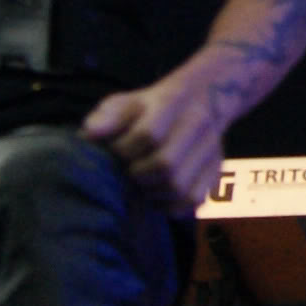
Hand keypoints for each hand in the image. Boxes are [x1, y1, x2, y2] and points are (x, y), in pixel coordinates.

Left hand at [85, 59, 238, 211]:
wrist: (198, 101)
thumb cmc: (149, 108)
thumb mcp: (124, 102)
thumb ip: (106, 117)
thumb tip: (89, 135)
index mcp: (172, 101)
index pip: (149, 134)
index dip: (125, 149)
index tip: (116, 151)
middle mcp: (198, 123)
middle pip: (166, 163)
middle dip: (138, 174)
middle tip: (128, 172)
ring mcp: (211, 149)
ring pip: (179, 186)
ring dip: (152, 192)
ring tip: (140, 184)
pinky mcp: (215, 171)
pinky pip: (192, 200)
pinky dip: (170, 205)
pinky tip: (156, 195)